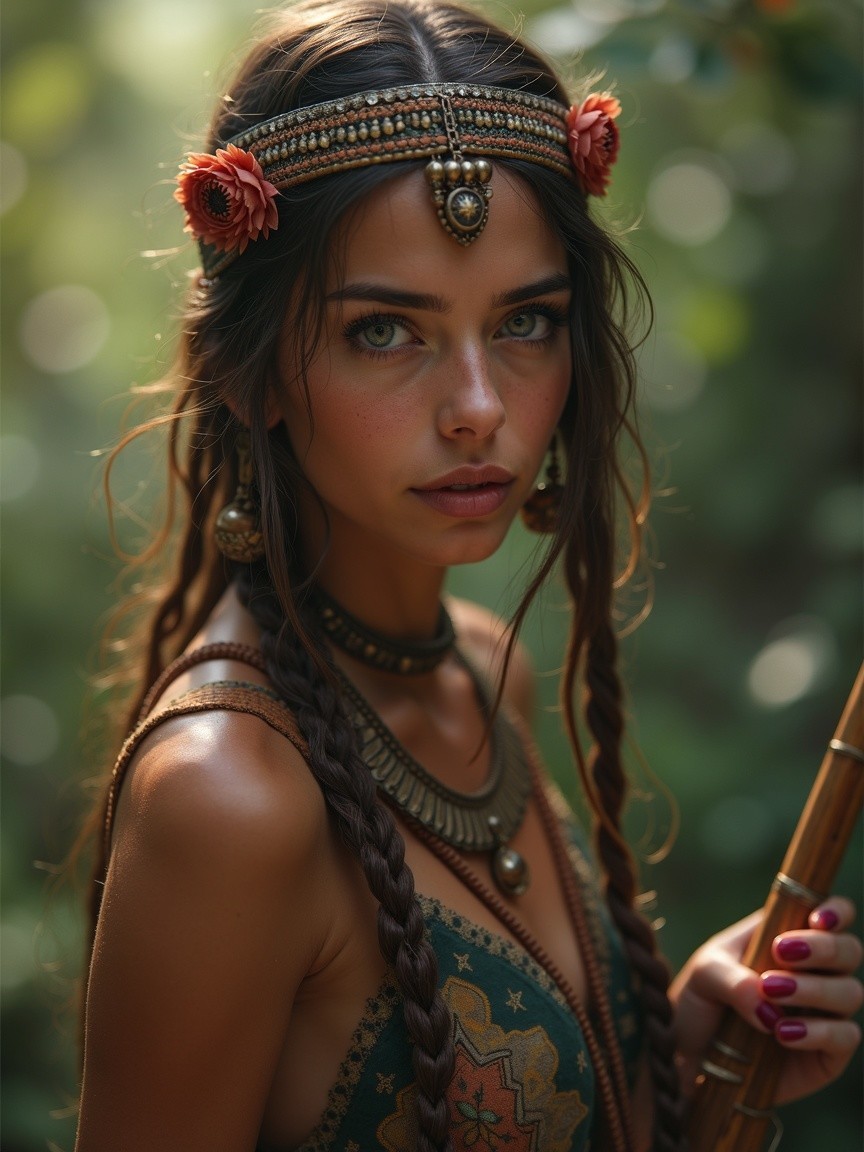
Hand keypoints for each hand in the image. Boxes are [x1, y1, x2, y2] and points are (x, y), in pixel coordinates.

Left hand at [671, 897, 862, 1103]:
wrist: (689, 1056)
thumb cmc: (699, 1002)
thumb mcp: (705, 975)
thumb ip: (733, 979)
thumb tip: (769, 1003)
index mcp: (788, 937)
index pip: (833, 914)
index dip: (836, 911)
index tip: (816, 919)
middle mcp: (814, 972)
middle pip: (850, 950)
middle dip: (824, 948)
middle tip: (783, 953)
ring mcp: (824, 1012)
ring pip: (851, 991)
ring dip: (815, 988)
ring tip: (772, 993)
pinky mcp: (827, 1053)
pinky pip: (845, 1037)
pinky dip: (819, 1031)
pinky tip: (782, 1032)